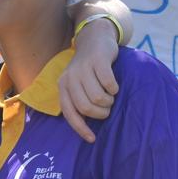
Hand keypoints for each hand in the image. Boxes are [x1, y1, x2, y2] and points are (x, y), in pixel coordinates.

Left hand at [59, 20, 120, 141]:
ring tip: (110, 95)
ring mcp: (83, 68)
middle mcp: (70, 78)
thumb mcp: (78, 84)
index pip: (69, 113)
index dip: (81, 128)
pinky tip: (114, 85)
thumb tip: (88, 127)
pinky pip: (108, 84)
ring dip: (109, 101)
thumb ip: (79, 100)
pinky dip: (114, 88)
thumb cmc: (88, 69)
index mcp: (63, 86)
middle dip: (100, 113)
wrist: (95, 39)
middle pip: (86, 107)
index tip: (92, 139)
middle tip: (106, 107)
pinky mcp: (98, 61)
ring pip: (98, 97)